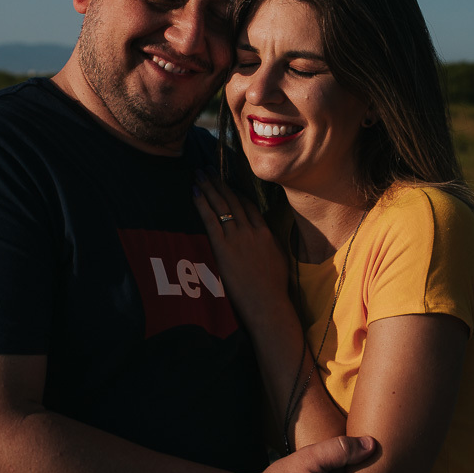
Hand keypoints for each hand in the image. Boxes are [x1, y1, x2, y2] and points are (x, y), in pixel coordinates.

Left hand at [192, 172, 290, 331]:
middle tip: (209, 169)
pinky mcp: (224, 247)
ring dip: (209, 187)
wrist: (268, 302)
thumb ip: (271, 242)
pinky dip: (202, 204)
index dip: (236, 191)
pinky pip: (210, 219)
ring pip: (221, 205)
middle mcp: (251, 230)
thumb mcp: (279, 258)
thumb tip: (266, 235)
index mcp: (265, 232)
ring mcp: (237, 237)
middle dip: (220, 183)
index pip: (249, 205)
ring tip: (200, 174)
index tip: (228, 182)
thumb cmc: (274, 287)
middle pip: (233, 200)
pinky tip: (194, 192)